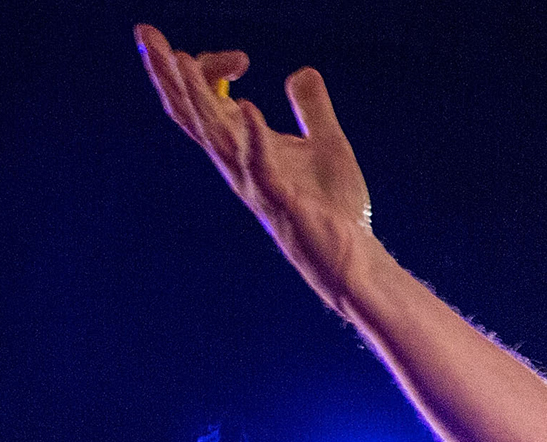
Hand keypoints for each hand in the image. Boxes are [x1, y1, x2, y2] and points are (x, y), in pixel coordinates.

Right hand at [135, 24, 371, 289]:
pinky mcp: (281, 201)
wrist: (351, 255)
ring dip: (198, 96)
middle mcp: (238, 163)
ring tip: (183, 59)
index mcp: (243, 147)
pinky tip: (250, 107)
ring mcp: (254, 183)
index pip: (207, 101)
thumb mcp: (326, 144)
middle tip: (146, 33)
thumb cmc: (333, 207)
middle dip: (168, 73)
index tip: (240, 58)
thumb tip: (301, 72)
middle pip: (192, 113)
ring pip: (214, 135)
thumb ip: (311, 109)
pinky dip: (255, 136)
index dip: (210, 70)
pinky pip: (260, 166)